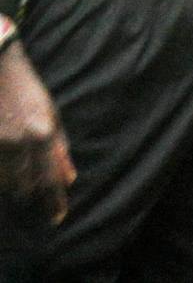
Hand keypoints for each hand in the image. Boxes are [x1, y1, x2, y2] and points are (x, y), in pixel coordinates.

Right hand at [0, 44, 73, 223]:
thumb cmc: (27, 90)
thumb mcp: (51, 114)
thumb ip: (60, 147)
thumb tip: (69, 177)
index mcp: (43, 133)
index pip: (52, 177)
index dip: (54, 201)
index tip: (57, 218)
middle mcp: (19, 143)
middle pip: (26, 186)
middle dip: (32, 193)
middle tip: (35, 195)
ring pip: (5, 183)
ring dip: (13, 185)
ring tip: (18, 178)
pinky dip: (0, 176)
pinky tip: (6, 170)